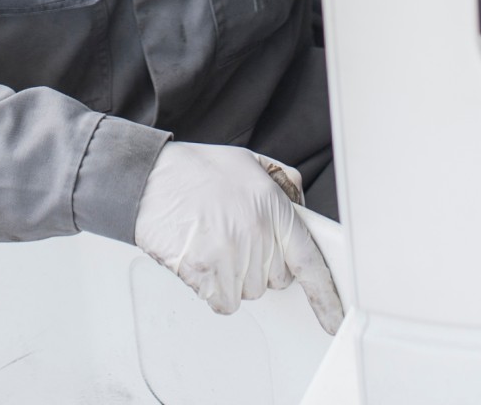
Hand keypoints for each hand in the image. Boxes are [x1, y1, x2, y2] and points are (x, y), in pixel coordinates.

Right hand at [133, 142, 343, 333]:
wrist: (145, 179)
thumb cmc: (192, 172)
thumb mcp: (249, 162)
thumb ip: (283, 184)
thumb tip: (301, 212)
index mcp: (271, 206)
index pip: (310, 260)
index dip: (326, 295)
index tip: (334, 317)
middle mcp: (255, 233)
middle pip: (276, 280)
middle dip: (260, 264)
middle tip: (233, 237)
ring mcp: (229, 255)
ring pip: (248, 292)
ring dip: (233, 277)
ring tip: (211, 242)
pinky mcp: (203, 273)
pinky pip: (223, 302)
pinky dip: (213, 289)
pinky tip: (200, 259)